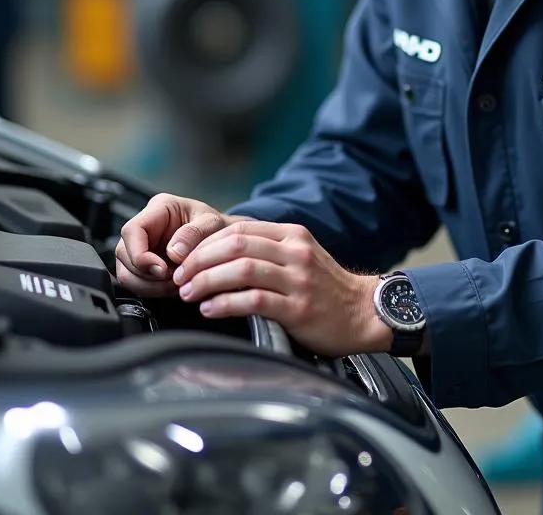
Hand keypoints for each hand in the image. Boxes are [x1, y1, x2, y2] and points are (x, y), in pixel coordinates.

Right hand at [115, 193, 245, 296]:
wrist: (222, 239)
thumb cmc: (215, 226)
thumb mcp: (212, 223)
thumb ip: (194, 233)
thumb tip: (174, 252)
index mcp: (159, 208)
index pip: (132, 231)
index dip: (140, 255)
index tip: (161, 270)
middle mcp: (145, 226)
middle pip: (124, 254)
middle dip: (146, 274)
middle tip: (173, 279)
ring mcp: (142, 246)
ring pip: (126, 272)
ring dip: (149, 285)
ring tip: (175, 284)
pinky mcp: (144, 265)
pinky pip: (136, 282)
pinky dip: (152, 290)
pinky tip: (172, 287)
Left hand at [171, 220, 392, 356]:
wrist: (363, 312)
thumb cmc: (326, 288)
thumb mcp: (300, 256)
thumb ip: (268, 250)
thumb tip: (219, 253)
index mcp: (292, 235)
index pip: (239, 229)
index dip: (205, 243)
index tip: (184, 259)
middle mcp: (295, 252)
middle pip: (236, 246)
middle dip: (200, 261)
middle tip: (179, 278)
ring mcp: (298, 279)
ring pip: (242, 270)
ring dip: (207, 281)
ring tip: (188, 293)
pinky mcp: (299, 307)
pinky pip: (255, 300)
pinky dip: (226, 303)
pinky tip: (210, 309)